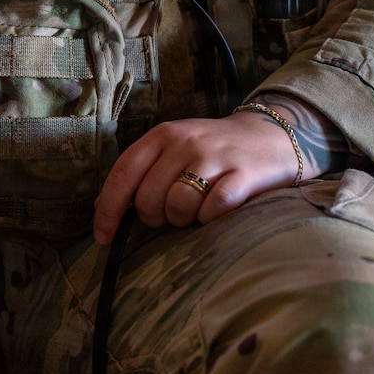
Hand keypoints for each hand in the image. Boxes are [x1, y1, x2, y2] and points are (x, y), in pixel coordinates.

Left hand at [93, 94, 346, 241]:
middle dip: (155, 218)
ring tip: (196, 211)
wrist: (272, 135)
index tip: (104, 238)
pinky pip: (213, 209)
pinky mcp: (244, 174)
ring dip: (183, 219)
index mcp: (162, 136)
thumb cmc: (212, 151)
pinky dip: (210, 218)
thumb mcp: (172, 150)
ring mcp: (215, 157)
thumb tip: (101, 209)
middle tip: (172, 214)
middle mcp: (185, 142)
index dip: (109, 210)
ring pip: (178, 206)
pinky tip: (217, 211)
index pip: (122, 174)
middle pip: (149, 198)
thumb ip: (139, 173)